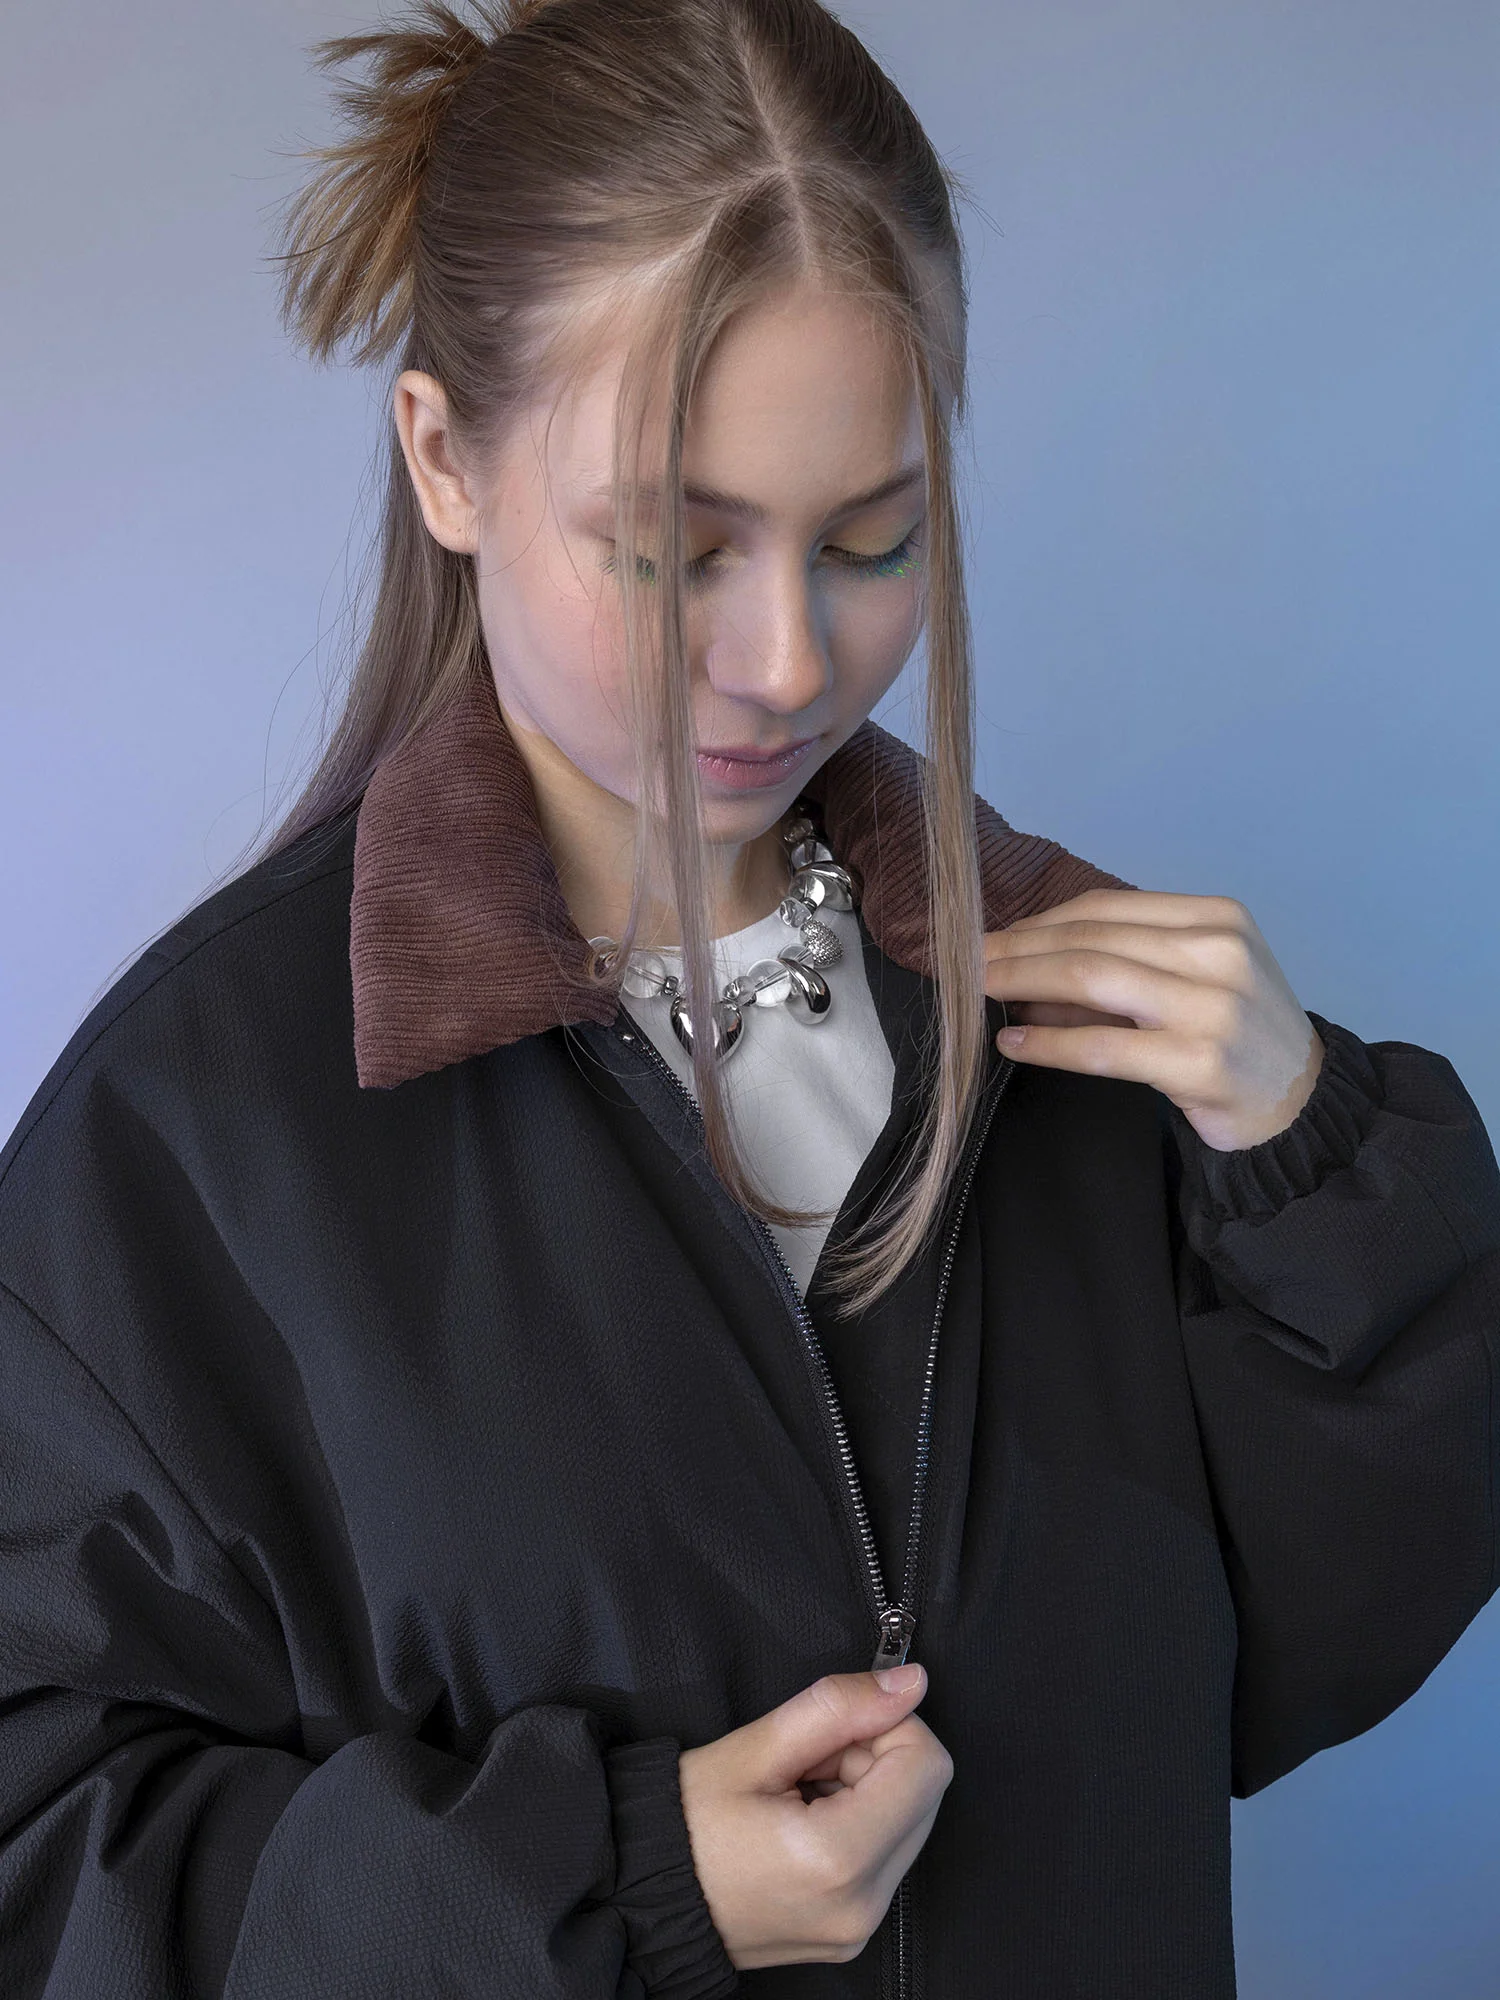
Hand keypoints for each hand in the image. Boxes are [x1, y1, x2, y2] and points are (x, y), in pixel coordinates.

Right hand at [677, 1665, 952, 1969]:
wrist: (644, 1899)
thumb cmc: (686, 1822)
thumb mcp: (755, 1748)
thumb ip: (839, 1707)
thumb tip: (911, 1681)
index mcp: (838, 1859)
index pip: (926, 1765)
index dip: (887, 1725)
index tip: (833, 1728)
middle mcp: (862, 1906)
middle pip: (924, 1795)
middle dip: (874, 1757)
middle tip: (806, 1762)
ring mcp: (859, 1928)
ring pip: (909, 1823)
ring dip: (865, 1790)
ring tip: (798, 1793)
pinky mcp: (852, 1934)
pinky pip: (887, 1858)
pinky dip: (858, 1824)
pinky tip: (803, 1821)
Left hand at [983, 889, 1325, 1152]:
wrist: (1301, 1105)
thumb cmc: (1237, 1038)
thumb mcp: (1190, 984)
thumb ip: (1118, 971)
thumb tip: (1021, 972)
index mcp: (1216, 918)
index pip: (1106, 906)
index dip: (1038, 920)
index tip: (990, 936)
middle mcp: (1218, 951)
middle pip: (1092, 936)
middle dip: (1017, 948)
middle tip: (963, 962)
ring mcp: (1213, 1005)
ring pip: (1091, 977)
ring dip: (1021, 982)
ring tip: (976, 992)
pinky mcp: (1199, 1061)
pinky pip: (1102, 1046)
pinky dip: (1048, 1044)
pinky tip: (1011, 1045)